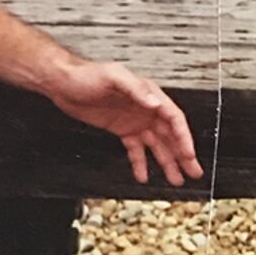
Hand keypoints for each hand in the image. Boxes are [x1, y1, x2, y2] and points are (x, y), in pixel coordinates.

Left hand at [46, 60, 201, 186]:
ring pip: (156, 146)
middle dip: (183, 155)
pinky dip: (140, 163)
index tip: (189, 154)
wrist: (62, 82)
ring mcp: (135, 121)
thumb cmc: (86, 74)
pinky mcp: (122, 130)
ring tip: (175, 179)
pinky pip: (136, 150)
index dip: (183, 138)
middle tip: (193, 172)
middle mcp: (146, 109)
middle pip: (170, 136)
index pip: (174, 120)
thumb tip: (155, 103)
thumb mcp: (113, 76)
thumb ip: (136, 89)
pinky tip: (143, 175)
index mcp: (149, 95)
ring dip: (167, 163)